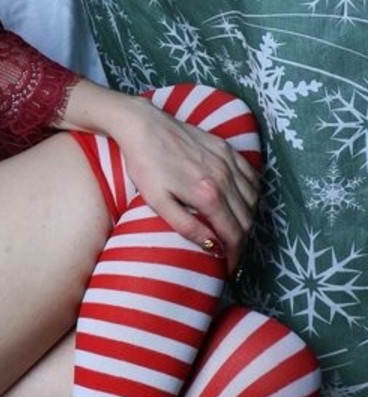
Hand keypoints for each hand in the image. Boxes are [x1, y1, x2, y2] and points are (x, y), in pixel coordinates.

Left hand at [107, 94, 259, 267]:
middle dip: (242, 243)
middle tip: (232, 256)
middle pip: (246, 220)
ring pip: (253, 200)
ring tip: (236, 234)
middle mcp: (224, 178)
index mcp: (207, 194)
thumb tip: (211, 247)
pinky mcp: (227, 149)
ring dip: (248, 221)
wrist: (143, 127)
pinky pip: (252, 177)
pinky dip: (253, 195)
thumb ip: (186, 226)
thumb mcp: (158, 202)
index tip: (229, 269)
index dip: (234, 256)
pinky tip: (243, 204)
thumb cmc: (145, 165)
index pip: (233, 234)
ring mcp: (228, 161)